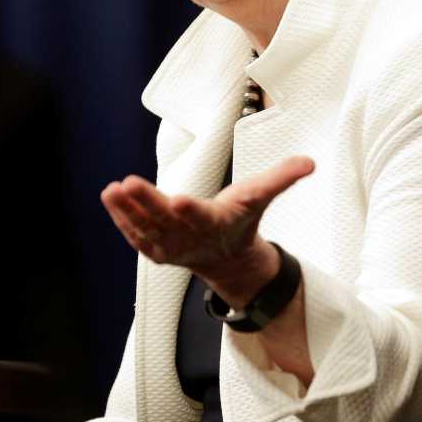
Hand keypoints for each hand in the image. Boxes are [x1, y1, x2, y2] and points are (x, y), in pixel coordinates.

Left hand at [100, 155, 314, 306]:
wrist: (227, 258)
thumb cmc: (241, 219)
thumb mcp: (261, 196)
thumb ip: (283, 178)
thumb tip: (311, 162)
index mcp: (216, 222)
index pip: (202, 217)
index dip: (190, 210)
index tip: (177, 200)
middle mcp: (190, 237)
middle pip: (166, 220)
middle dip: (147, 203)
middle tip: (129, 183)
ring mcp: (171, 246)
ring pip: (146, 228)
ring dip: (127, 210)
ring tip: (112, 189)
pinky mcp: (156, 250)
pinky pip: (136, 234)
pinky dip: (122, 218)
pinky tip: (111, 197)